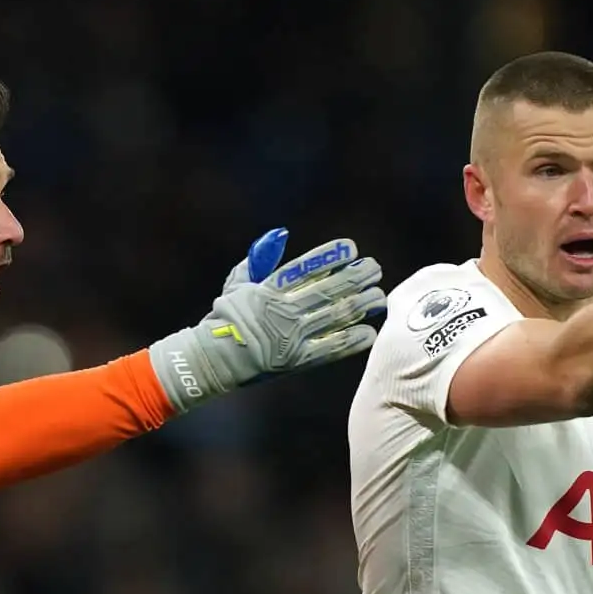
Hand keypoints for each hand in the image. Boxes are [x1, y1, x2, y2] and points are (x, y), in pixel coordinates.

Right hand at [147, 227, 386, 411]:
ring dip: (362, 305)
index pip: (305, 267)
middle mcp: (283, 311)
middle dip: (356, 277)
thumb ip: (260, 258)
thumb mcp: (237, 283)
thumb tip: (280, 233)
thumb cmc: (226, 318)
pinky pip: (331, 348)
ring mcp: (292, 336)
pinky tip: (369, 332)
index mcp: (268, 289)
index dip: (330, 256)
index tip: (351, 247)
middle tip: (375, 269)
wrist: (213, 360)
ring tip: (379, 297)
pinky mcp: (297, 360)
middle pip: (329, 289)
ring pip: (336, 316)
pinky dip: (352, 340)